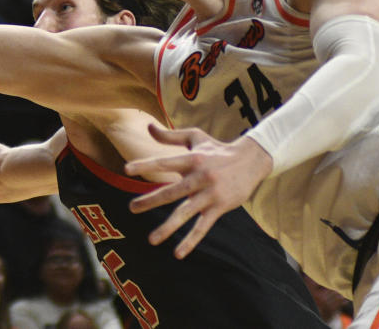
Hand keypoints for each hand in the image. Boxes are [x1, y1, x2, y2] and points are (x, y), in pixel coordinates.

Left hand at [125, 123, 272, 258]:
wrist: (252, 160)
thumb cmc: (218, 148)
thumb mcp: (195, 137)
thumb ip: (170, 135)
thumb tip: (148, 126)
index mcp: (191, 159)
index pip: (164, 161)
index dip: (146, 165)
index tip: (126, 169)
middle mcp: (200, 176)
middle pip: (172, 191)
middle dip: (150, 201)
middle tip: (132, 208)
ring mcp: (210, 194)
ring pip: (186, 213)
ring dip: (168, 227)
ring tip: (151, 239)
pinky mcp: (219, 207)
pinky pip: (202, 226)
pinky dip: (190, 240)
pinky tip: (178, 253)